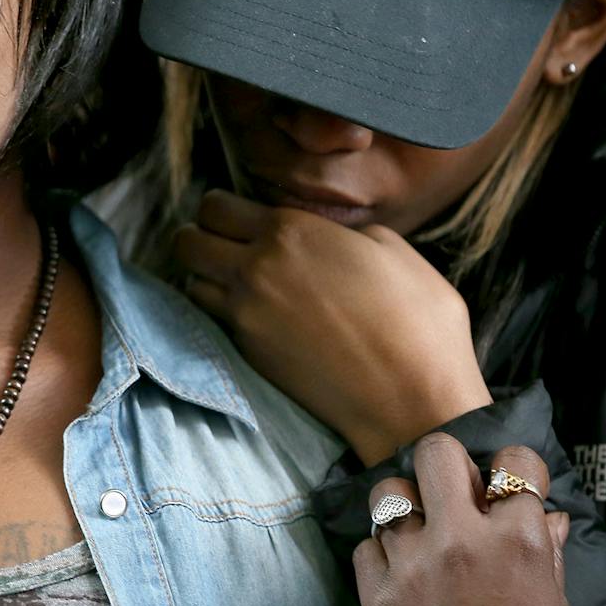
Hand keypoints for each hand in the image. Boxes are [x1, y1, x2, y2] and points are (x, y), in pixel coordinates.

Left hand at [177, 190, 491, 463]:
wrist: (412, 399)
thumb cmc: (418, 320)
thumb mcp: (390, 248)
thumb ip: (341, 231)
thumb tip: (321, 234)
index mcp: (289, 231)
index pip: (215, 206)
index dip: (222, 209)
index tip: (238, 218)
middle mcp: (255, 268)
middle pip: (186, 242)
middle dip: (199, 237)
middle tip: (224, 245)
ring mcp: (246, 314)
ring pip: (191, 283)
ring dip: (206, 278)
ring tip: (234, 281)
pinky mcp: (247, 353)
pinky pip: (213, 320)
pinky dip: (221, 312)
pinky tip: (251, 313)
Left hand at [355, 434, 570, 605]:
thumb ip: (546, 555)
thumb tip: (551, 517)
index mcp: (517, 544)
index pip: (515, 463)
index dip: (513, 470)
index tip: (508, 485)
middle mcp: (461, 541)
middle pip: (436, 452)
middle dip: (446, 467)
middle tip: (453, 493)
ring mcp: (412, 563)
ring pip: (387, 492)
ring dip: (404, 509)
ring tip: (420, 534)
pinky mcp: (376, 591)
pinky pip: (365, 545)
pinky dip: (381, 557)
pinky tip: (401, 575)